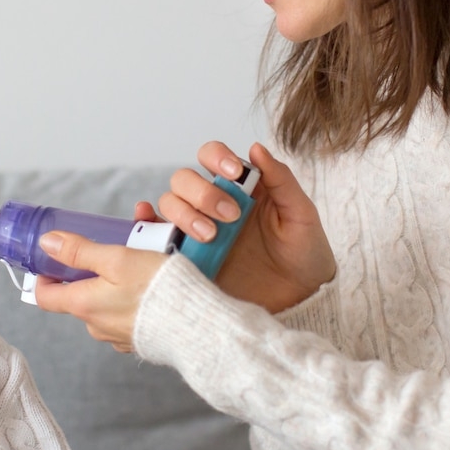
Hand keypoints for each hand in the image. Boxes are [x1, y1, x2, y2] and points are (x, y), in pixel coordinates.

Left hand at [30, 232, 168, 352]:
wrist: (196, 325)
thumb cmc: (158, 289)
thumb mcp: (117, 258)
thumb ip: (81, 250)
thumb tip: (47, 243)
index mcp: (84, 305)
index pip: (45, 296)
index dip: (44, 275)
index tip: (54, 259)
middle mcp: (96, 326)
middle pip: (78, 296)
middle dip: (89, 273)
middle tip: (110, 251)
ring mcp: (117, 336)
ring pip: (105, 305)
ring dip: (113, 285)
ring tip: (138, 264)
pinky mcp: (138, 340)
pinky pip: (126, 316)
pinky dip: (132, 300)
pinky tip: (151, 287)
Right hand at [148, 142, 334, 313]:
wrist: (301, 301)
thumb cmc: (304, 254)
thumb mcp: (300, 214)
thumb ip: (281, 180)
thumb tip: (255, 148)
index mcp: (240, 187)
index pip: (212, 156)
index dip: (216, 157)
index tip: (234, 174)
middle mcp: (212, 204)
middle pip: (184, 179)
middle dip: (201, 193)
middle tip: (230, 217)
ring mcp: (196, 230)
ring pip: (168, 203)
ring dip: (183, 213)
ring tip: (210, 236)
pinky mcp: (186, 257)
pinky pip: (154, 234)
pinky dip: (145, 221)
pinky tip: (148, 218)